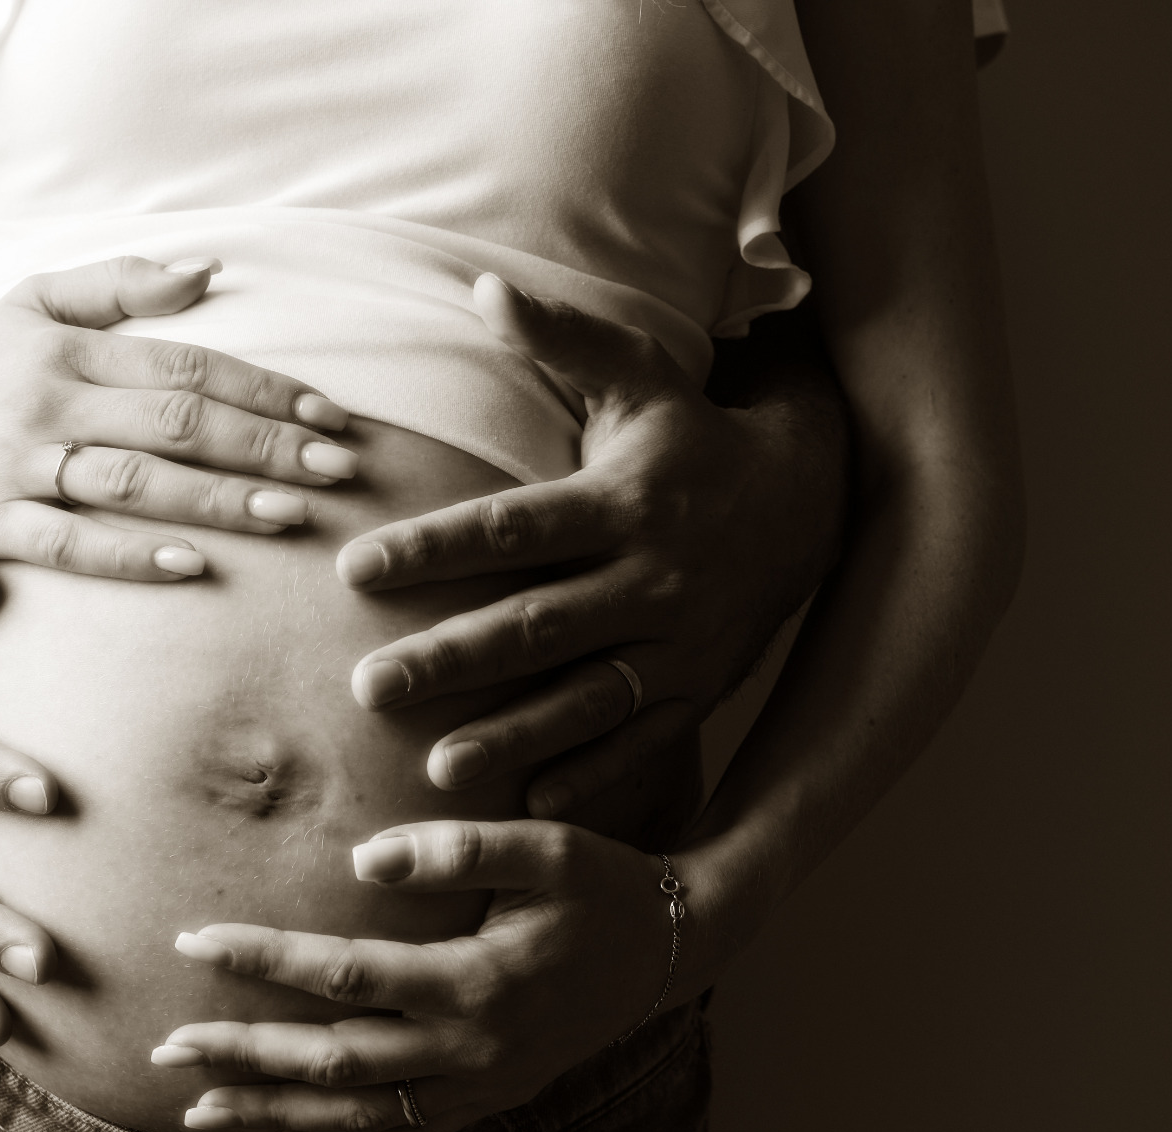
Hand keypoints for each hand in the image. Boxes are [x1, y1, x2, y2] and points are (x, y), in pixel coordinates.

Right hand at [0, 256, 358, 580]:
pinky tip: (195, 567)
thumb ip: (120, 284)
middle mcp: (50, 400)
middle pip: (174, 422)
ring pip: (133, 482)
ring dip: (217, 498)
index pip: (185, 365)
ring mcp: (19, 464)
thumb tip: (210, 269)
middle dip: (263, 445)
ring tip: (291, 515)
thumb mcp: (33, 303)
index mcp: (70, 348)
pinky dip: (132, 556)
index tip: (331, 417)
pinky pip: (69, 544)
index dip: (263, 391)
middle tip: (339, 470)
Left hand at [151, 819, 681, 1131]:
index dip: (264, 958)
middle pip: (335, 1061)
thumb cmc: (604, 887)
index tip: (193, 940)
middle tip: (164, 1048)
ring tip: (194, 1109)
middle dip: (244, 1055)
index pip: (345, 975)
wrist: (672, 951)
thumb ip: (460, 847)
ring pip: (356, 1117)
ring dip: (272, 1116)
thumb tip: (365, 857)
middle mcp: (471, 1049)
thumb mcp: (549, 847)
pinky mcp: (483, 1102)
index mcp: (478, 982)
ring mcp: (478, 1087)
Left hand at [336, 276, 846, 815]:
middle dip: (453, 657)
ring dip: (514, 733)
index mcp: (624, 501)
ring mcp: (680, 642)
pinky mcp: (699, 688)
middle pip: (538, 623)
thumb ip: (562, 340)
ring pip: (587, 696)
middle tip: (368, 685)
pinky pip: (641, 741)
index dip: (434, 548)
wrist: (816, 501)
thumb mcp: (640, 380)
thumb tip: (484, 286)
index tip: (355, 570)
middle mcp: (653, 577)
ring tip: (436, 768)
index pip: (511, 528)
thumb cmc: (694, 438)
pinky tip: (527, 805)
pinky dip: (590, 774)